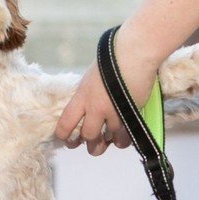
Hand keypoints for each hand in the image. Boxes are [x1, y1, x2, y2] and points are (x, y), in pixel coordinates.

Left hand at [54, 25, 161, 155]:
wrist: (135, 54)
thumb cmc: (112, 59)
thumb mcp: (91, 77)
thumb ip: (87, 96)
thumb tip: (86, 111)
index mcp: (82, 96)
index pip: (66, 123)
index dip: (63, 135)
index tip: (66, 138)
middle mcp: (96, 107)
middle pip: (87, 135)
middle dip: (87, 143)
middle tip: (89, 145)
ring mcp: (114, 112)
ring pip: (108, 137)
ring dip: (108, 140)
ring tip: (108, 139)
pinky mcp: (131, 114)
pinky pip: (125, 135)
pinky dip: (122, 140)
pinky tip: (120, 139)